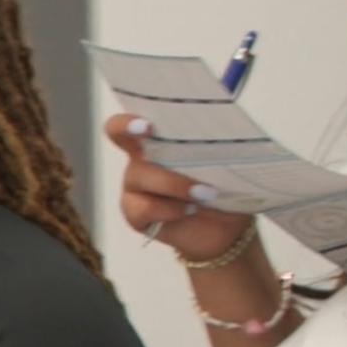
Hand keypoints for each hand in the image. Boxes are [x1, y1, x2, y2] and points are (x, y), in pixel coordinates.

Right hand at [109, 113, 254, 264]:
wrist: (224, 227)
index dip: (128, 118)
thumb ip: (216, 144)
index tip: (146, 123)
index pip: (130, 119)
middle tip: (152, 131)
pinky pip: (144, 208)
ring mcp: (135, 187)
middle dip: (135, 133)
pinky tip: (189, 210)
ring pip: (141, 175)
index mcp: (159, 139)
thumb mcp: (226, 161)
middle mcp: (141, 158)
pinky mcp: (134, 214)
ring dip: (174, 183)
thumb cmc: (223, 186)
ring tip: (205, 193)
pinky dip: (170, 209)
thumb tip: (224, 132)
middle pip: (120, 136)